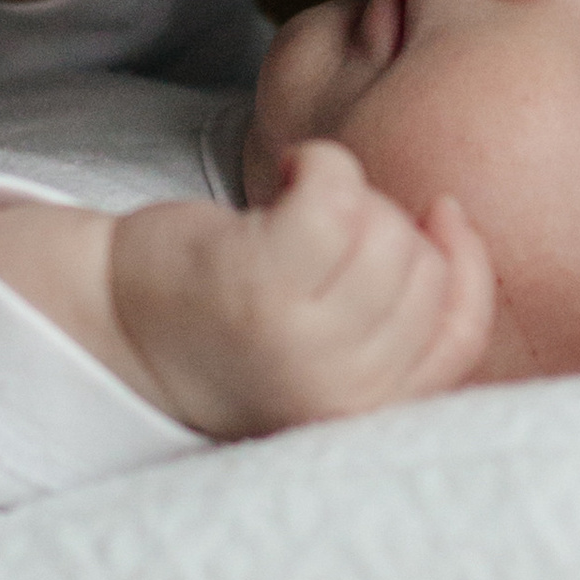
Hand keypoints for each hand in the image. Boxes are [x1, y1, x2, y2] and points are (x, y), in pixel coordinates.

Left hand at [106, 143, 495, 434]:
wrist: (115, 324)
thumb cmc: (230, 326)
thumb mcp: (332, 347)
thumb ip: (401, 319)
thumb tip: (454, 217)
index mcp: (365, 416)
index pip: (461, 335)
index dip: (464, 264)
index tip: (438, 215)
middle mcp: (341, 392)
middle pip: (424, 271)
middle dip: (385, 229)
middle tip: (317, 237)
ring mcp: (304, 341)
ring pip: (386, 232)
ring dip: (346, 197)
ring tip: (294, 213)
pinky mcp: (262, 282)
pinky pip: (339, 192)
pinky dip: (319, 164)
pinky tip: (288, 173)